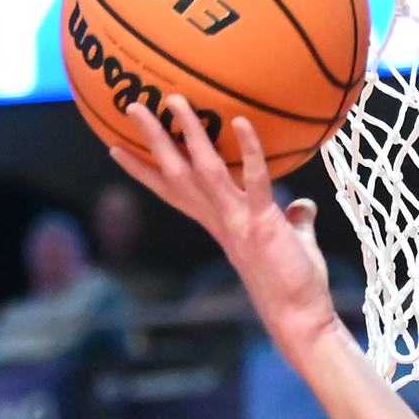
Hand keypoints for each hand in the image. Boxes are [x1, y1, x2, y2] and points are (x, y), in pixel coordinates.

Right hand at [109, 105, 339, 351]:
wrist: (299, 319)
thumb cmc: (294, 285)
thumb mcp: (292, 245)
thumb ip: (294, 221)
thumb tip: (302, 203)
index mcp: (219, 223)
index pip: (173, 191)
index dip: (143, 171)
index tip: (116, 149)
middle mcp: (220, 219)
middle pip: (176, 173)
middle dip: (153, 140)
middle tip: (132, 106)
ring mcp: (237, 221)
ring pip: (204, 170)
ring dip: (188, 133)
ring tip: (173, 99)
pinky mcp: (262, 225)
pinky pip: (255, 181)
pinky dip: (249, 151)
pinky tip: (241, 121)